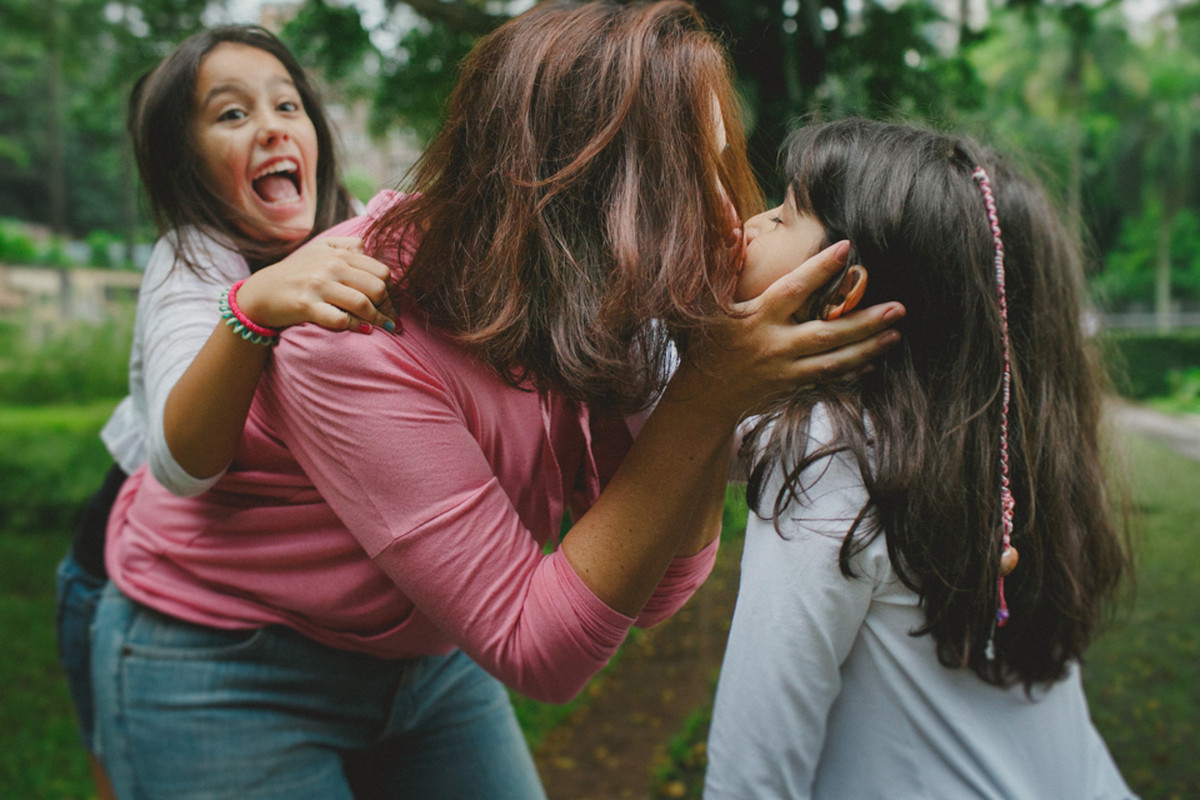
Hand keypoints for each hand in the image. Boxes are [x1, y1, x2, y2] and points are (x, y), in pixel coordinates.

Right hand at [233, 237, 398, 333]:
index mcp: (339, 254)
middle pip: (377, 287)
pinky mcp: (306, 305)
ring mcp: (318, 286)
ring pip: (362, 303)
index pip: (381, 271)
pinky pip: (340, 319)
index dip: (392, 290)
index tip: (391, 302)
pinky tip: (364, 330)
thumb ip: (346, 245)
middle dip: (389, 306)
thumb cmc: (296, 272)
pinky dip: (356, 326)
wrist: (261, 291)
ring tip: (386, 329)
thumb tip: (368, 248)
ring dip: (379, 320)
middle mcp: (331, 267)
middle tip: (392, 319)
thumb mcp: (319, 249)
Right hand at [673, 240, 903, 421]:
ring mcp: (784, 370)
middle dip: (864, 321)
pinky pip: (827, 379)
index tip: (846, 247)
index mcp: (757, 318)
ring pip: (833, 361)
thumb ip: (724, 263)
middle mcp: (774, 345)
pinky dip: (852, 371)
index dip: (819, 269)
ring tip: (896, 333)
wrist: (702, 396)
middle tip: (898, 308)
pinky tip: (874, 361)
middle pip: (826, 333)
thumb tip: (733, 226)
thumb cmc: (707, 341)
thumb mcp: (708, 302)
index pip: (793, 289)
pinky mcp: (791, 387)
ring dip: (868, 348)